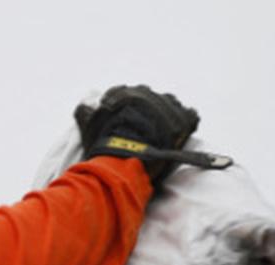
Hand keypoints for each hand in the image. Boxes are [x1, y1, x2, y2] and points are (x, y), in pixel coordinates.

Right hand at [76, 85, 200, 186]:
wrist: (126, 160)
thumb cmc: (105, 146)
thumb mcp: (88, 127)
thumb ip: (85, 113)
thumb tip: (85, 106)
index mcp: (124, 92)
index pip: (127, 96)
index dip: (128, 111)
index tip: (127, 124)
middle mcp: (146, 92)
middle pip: (150, 99)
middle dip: (149, 113)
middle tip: (145, 132)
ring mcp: (166, 104)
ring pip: (169, 105)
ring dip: (166, 117)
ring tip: (162, 136)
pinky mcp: (184, 118)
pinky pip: (190, 116)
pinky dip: (186, 123)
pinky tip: (180, 134)